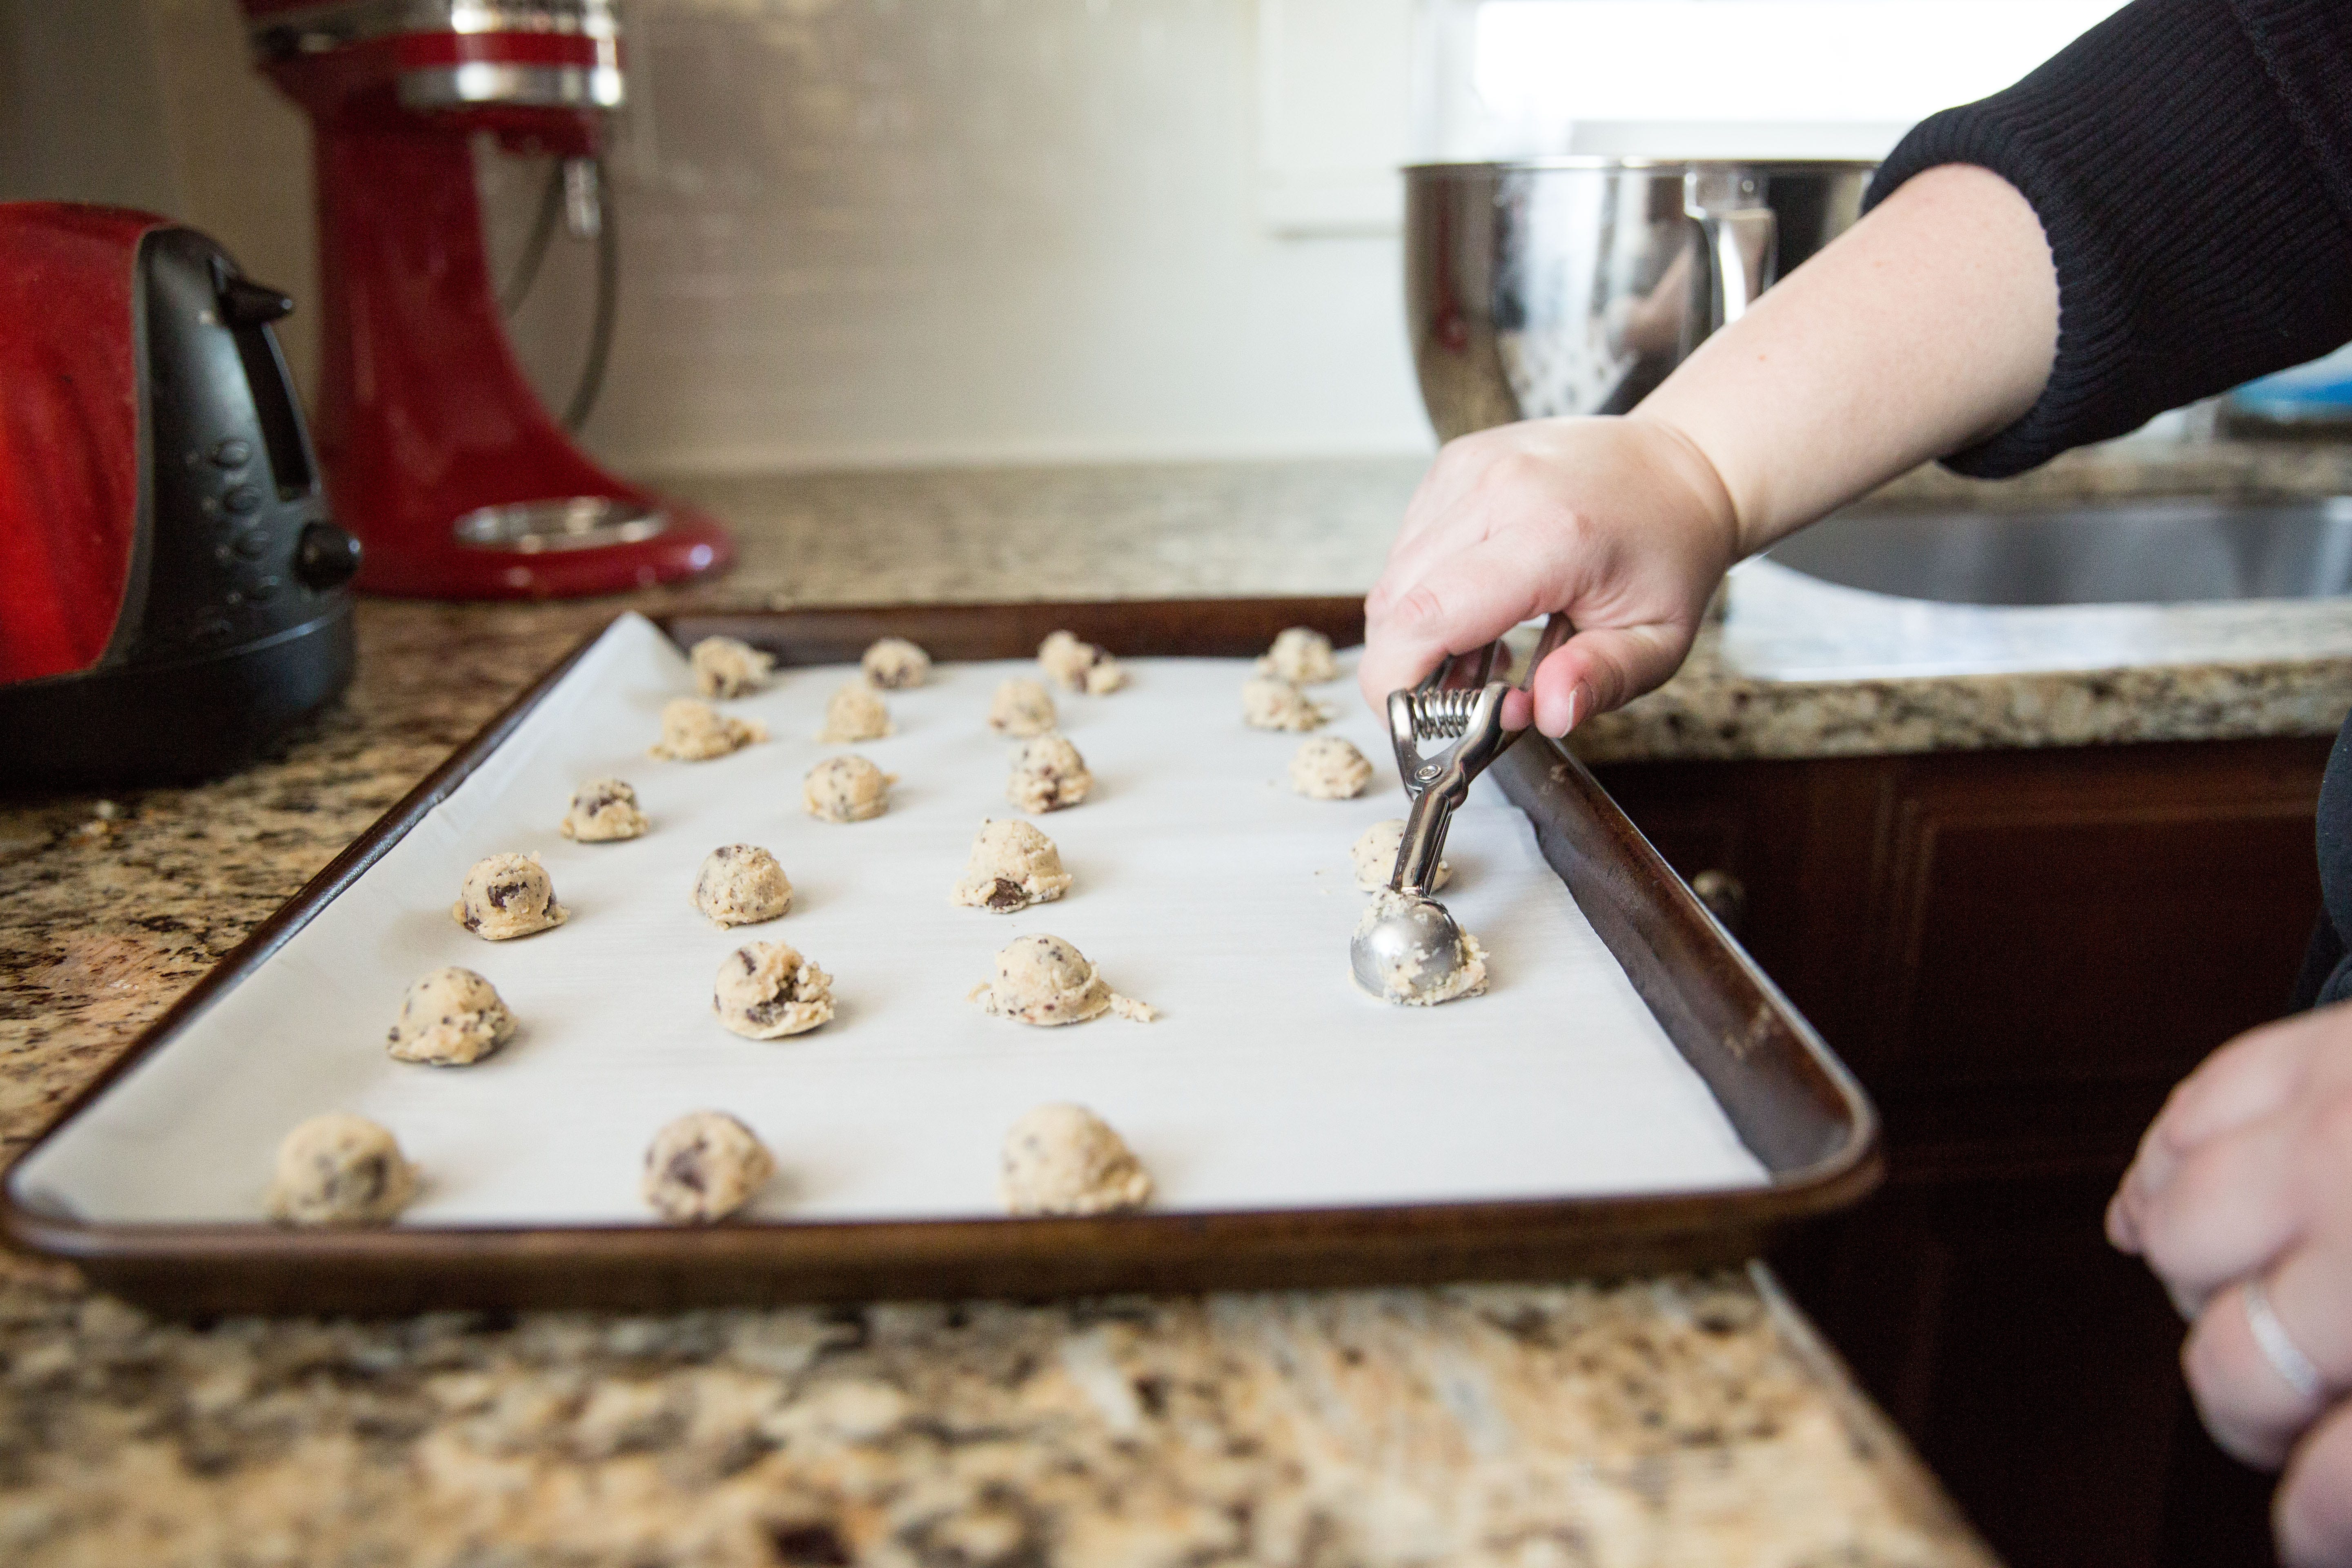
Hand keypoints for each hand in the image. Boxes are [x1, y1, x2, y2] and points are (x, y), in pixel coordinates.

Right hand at [1356, 415, 1738, 736]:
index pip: (1430, 614)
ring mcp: (1472, 467)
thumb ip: (1603, 679)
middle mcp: (1500, 487)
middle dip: (1405, 667)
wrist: (1679, 468)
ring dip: (1416, 630)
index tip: (1409, 724)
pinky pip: (1408, 544)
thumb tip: (1546, 714)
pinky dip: (1426, 590)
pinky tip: (1476, 606)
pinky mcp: (1456, 462)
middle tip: (1459, 700)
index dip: (1396, 680)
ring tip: (1481, 653)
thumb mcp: (1660, 640)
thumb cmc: (1669, 557)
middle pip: (1397, 601)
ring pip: (1395, 575)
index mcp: (1554, 533)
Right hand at [2108, 1000, 2351, 1563]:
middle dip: (2256, 1410)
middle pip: (2234, 1370)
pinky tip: (2201, 1196)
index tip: (2311, 1540)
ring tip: (2264, 1289)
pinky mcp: (2315, 1048)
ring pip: (2181, 1236)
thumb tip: (2334, 1511)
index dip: (2316, 1529)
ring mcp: (2333, 1133)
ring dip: (2214, 1278)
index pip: (2334, 1486)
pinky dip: (2178, 1166)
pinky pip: (2190, 1117)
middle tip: (2299, 1410)